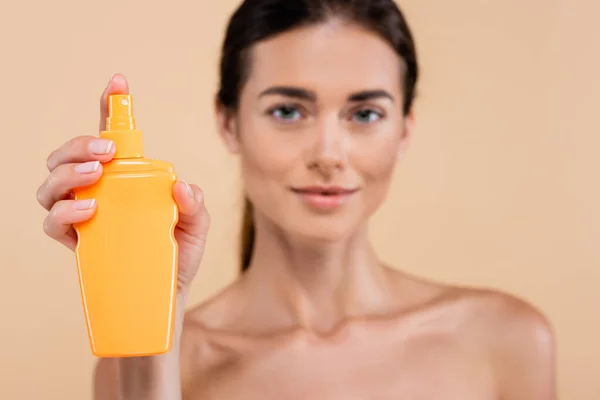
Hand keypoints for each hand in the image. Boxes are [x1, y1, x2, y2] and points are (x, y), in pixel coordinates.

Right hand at [36, 73, 209, 297]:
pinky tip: (87, 208)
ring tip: (94, 174)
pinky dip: (65, 211)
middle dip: (79, 143)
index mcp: (126, 181)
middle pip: (69, 156)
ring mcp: (84, 216)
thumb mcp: (196, 228)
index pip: (109, 139)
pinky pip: (54, 222)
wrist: (165, 299)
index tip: (117, 83)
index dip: (109, 108)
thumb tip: (183, 187)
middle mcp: (99, 193)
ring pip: (51, 183)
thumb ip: (195, 206)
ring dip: (68, 171)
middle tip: (106, 150)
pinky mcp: (77, 243)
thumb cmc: (177, 257)